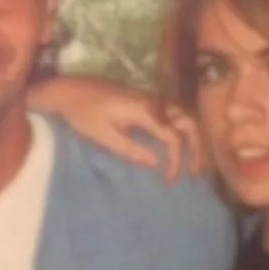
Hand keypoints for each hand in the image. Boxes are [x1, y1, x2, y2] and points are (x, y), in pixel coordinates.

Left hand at [27, 75, 201, 180]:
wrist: (70, 89)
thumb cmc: (83, 112)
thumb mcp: (103, 135)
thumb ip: (130, 149)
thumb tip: (156, 163)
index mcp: (145, 110)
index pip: (172, 137)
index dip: (175, 160)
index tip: (168, 179)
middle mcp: (154, 102)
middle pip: (189, 122)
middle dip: (197, 147)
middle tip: (196, 172)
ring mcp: (152, 100)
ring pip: (185, 116)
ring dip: (193, 138)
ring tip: (193, 162)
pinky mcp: (147, 102)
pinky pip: (174, 115)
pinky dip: (183, 131)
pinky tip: (179, 147)